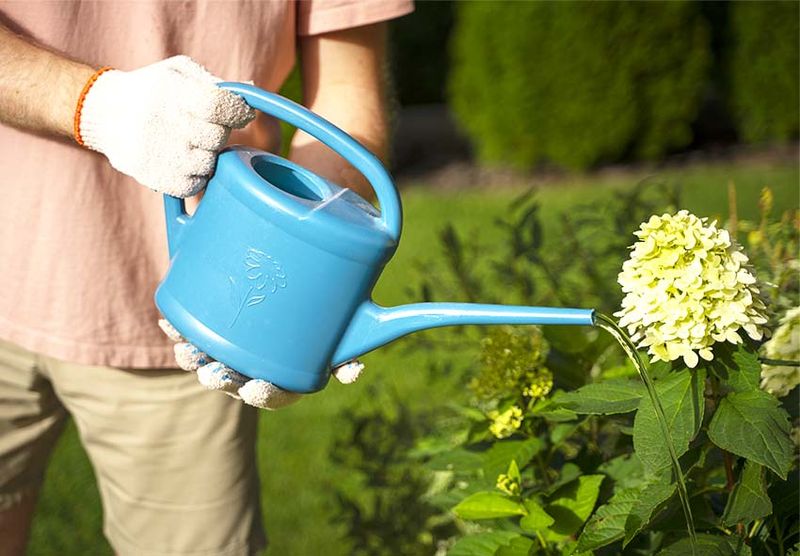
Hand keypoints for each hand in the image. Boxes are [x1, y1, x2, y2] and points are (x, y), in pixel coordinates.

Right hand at [78, 56, 254, 196]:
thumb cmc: (153, 90)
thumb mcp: (178, 72)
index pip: (218, 105)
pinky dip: (195, 176)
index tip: (241, 114)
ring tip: (190, 144)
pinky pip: (195, 185)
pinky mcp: (155, 178)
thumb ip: (214, 82)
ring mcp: (159, 153)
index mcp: (171, 90)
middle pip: (217, 137)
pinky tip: (182, 162)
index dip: (236, 111)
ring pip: (209, 164)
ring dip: (207, 155)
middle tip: (204, 128)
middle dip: (218, 132)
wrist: (105, 114)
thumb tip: (252, 89)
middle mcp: (164, 122)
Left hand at [158, 319, 364, 409]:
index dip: (262, 395)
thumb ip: (349, 352)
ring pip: (209, 360)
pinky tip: (170, 323)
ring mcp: (234, 346)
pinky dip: (180, 329)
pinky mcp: (217, 323)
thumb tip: (355, 373)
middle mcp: (258, 363)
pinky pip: (192, 333)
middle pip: (234, 380)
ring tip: (188, 351)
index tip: (256, 388)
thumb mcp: (344, 334)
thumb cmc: (328, 314)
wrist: (295, 279)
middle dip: (221, 380)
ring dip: (195, 359)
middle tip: (213, 372)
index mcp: (287, 373)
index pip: (272, 395)